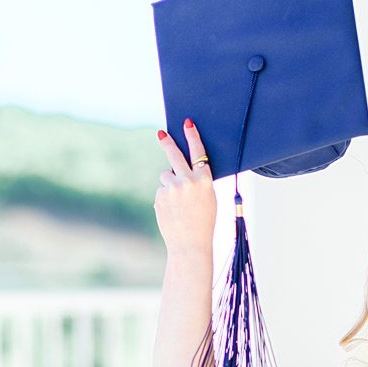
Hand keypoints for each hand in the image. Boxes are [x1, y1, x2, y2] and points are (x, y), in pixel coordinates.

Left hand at [155, 119, 217, 255]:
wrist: (190, 243)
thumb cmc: (204, 221)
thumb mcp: (208, 198)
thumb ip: (196, 181)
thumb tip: (176, 169)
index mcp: (205, 180)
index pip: (198, 152)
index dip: (192, 136)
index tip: (187, 123)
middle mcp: (187, 181)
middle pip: (174, 155)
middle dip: (168, 142)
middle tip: (161, 133)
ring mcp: (171, 188)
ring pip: (166, 176)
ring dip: (170, 183)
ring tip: (179, 203)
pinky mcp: (159, 196)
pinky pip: (161, 190)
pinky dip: (165, 197)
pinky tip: (173, 211)